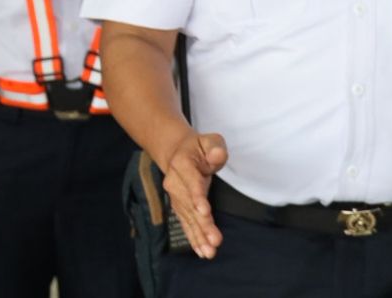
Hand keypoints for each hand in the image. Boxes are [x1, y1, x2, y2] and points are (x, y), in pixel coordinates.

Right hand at [162, 130, 228, 257]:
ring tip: (210, 252)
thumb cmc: (198, 147)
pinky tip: (202, 251)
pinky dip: (193, 238)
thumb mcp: (209, 140)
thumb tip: (217, 156)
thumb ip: (215, 147)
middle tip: (215, 240)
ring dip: (199, 236)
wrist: (177, 153)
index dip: (197, 197)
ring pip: (187, 218)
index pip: (191, 182)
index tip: (204, 211)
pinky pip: (185, 224)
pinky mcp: (179, 207)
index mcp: (182, 164)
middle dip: (202, 224)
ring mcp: (175, 197)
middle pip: (189, 205)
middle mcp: (175, 183)